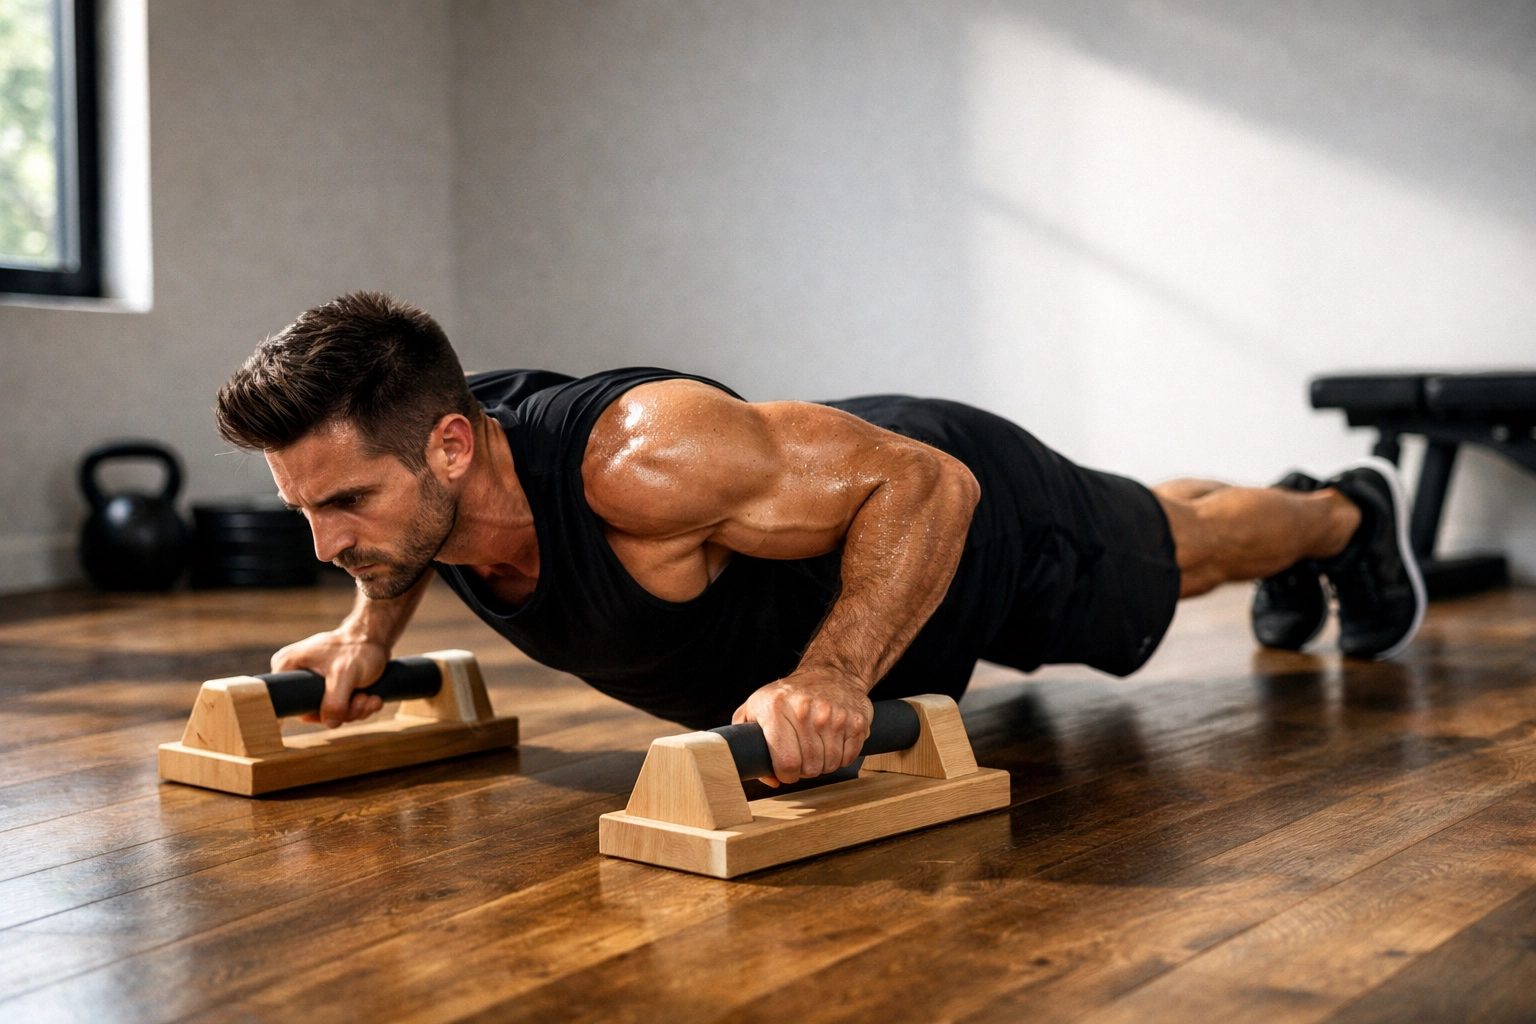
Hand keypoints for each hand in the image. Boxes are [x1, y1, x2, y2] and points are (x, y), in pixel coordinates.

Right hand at [270, 630, 389, 727]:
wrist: (377, 639)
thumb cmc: (358, 649)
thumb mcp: (344, 674)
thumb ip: (334, 702)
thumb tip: (330, 723)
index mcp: (288, 666)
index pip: (282, 700)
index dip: (301, 713)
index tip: (320, 714)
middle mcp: (296, 675)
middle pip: (311, 711)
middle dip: (342, 712)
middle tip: (361, 700)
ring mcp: (313, 684)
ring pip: (330, 712)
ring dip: (354, 710)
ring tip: (370, 698)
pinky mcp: (330, 689)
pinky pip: (341, 709)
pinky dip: (359, 707)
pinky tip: (373, 699)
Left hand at [732, 667, 872, 785]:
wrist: (830, 672)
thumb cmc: (789, 695)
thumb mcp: (756, 708)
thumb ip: (747, 742)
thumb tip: (770, 777)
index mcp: (775, 708)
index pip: (786, 762)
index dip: (786, 774)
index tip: (786, 769)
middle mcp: (804, 709)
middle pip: (810, 767)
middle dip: (805, 769)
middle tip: (802, 756)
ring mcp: (833, 714)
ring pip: (830, 764)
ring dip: (824, 763)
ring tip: (817, 747)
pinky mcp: (856, 719)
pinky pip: (849, 757)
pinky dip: (842, 756)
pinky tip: (833, 741)